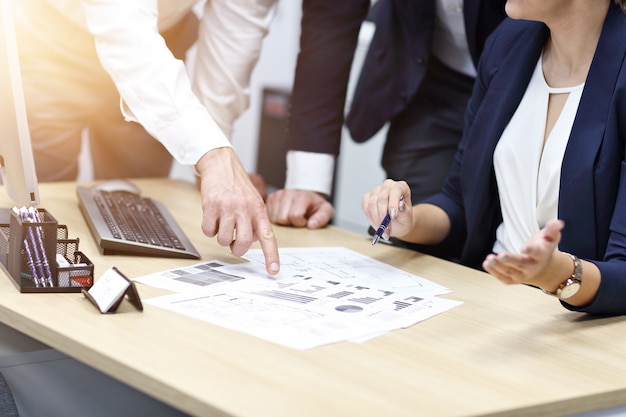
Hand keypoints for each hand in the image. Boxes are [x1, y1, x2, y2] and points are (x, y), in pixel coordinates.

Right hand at [195, 147, 279, 274]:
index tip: (273, 271)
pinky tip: (212, 218)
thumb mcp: (254, 201)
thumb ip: (255, 221)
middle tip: (235, 245)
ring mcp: (228, 207)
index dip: (271, 256)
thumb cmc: (238, 186)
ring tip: (223, 224)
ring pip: (224, 239)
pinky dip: (209, 229)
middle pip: (244, 243)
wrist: (221, 165)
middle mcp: (245, 209)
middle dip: (238, 249)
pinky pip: (208, 231)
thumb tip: (251, 242)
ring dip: (222, 237)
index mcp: (259, 210)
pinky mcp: (211, 206)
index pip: (268, 237)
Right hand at [266, 189, 333, 227]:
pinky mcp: (270, 198)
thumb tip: (311, 225)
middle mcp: (287, 193)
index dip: (299, 223)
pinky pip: (268, 216)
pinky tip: (284, 214)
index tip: (304, 221)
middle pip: (282, 218)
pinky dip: (276, 217)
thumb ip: (322, 218)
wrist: (307, 196)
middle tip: (297, 219)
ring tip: (291, 216)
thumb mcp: (326, 211)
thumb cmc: (315, 206)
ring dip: (283, 221)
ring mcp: (277, 195)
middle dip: (290, 223)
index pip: (294, 215)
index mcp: (302, 195)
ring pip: (273, 218)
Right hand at [362, 179, 410, 239]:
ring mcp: (376, 190)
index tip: (393, 216)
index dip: (393, 202)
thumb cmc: (403, 219)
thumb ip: (404, 211)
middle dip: (384, 214)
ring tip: (383, 226)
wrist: (396, 225)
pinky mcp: (367, 197)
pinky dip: (370, 216)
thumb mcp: (407, 218)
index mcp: (401, 187)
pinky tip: (377, 221)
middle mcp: (388, 186)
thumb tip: (401, 205)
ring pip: (372, 202)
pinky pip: (365, 206)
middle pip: (382, 197)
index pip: (396, 189)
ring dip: (377, 218)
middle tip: (387, 227)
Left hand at [482, 219, 566, 289]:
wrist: (544, 269)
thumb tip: (557, 222)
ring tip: (489, 259)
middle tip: (501, 255)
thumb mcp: (550, 237)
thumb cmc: (544, 248)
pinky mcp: (513, 279)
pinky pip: (503, 277)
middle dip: (511, 260)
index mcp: (542, 255)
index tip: (524, 248)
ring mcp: (522, 275)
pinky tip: (486, 264)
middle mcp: (532, 267)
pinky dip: (494, 272)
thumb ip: (552, 229)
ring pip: (510, 272)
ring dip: (498, 266)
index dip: (531, 250)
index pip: (537, 253)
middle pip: (521, 264)